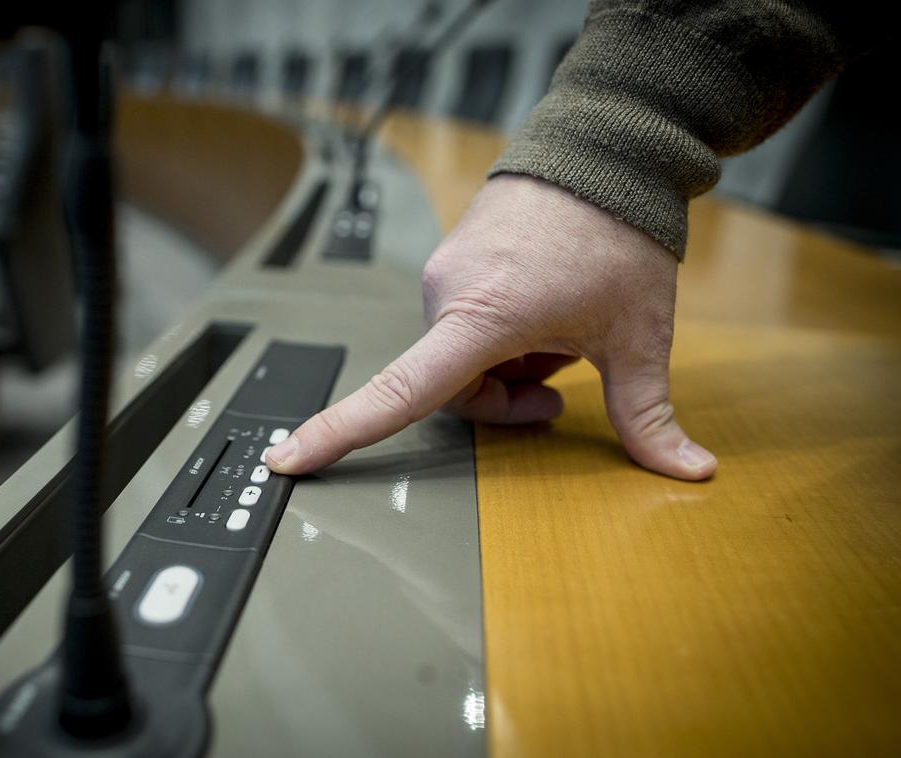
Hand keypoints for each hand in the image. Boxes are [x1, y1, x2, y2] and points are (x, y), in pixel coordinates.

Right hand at [266, 174, 716, 479]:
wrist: (605, 153)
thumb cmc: (617, 235)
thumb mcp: (639, 335)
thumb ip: (649, 412)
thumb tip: (690, 470)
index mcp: (482, 317)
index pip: (401, 392)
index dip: (342, 432)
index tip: (288, 460)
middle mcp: (446, 294)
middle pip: (454, 387)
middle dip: (509, 396)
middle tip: (565, 384)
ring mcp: (444, 273)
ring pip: (459, 356)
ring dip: (508, 362)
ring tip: (560, 332)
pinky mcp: (451, 260)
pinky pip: (462, 321)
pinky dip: (500, 333)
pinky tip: (544, 307)